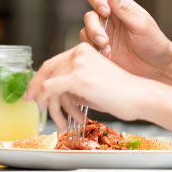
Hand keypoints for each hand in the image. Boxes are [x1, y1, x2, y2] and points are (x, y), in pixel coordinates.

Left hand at [24, 43, 153, 125]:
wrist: (140, 96)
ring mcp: (78, 64)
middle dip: (39, 94)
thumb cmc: (120, 94)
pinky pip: (50, 89)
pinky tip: (59, 118)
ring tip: (62, 122)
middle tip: (37, 108)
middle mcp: (78, 52)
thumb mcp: (91, 83)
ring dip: (52, 107)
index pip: (52, 64)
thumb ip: (72, 83)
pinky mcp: (78, 78)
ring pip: (48, 85)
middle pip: (47, 73)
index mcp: (83, 50)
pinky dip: (49, 104)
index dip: (38, 80)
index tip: (31, 94)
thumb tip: (52, 93)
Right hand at [79, 0, 171, 79]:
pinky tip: (108, 56)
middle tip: (104, 41)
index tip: (105, 12)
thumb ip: (123, 8)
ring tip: (108, 50)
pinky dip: (95, 51)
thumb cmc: (153, 41)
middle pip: (89, 15)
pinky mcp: (100, 49)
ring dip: (94, 41)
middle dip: (94, 28)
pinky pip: (89, 46)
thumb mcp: (140, 24)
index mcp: (118, 6)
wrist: (156, 66)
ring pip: (85, 31)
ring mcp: (103, 33)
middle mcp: (107, 18)